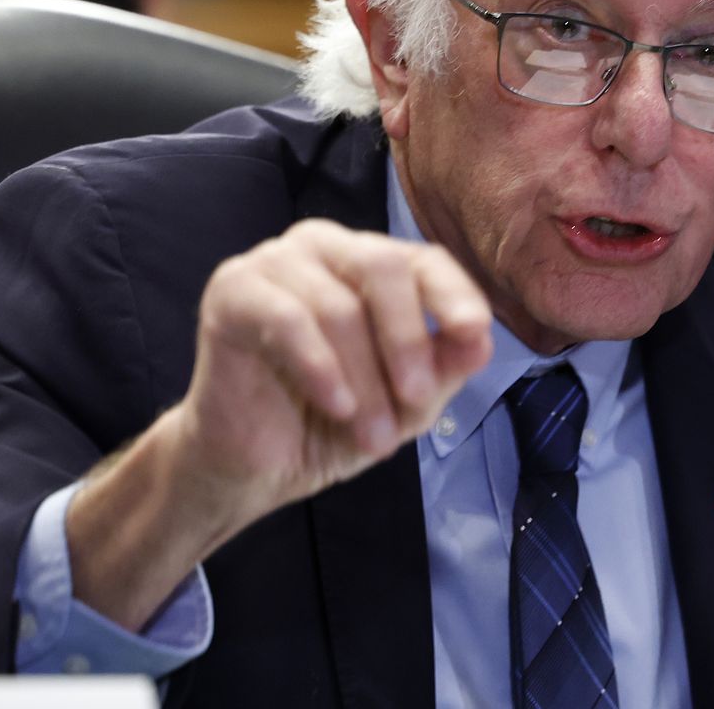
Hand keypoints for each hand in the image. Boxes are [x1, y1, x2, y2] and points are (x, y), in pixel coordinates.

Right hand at [66, 218, 491, 628]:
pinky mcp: (232, 291)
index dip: (454, 294)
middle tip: (416, 401)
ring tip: (375, 437)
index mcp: (370, 264)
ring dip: (364, 379)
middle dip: (407, 340)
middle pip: (382, 266)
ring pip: (336, 305)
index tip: (473, 334)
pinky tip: (337, 406)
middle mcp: (325, 248)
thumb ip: (443, 367)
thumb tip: (481, 340)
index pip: (425, 260)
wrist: (255, 465)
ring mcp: (273, 263)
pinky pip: (286, 319)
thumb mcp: (405, 403)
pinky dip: (320, 367)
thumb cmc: (334, 421)